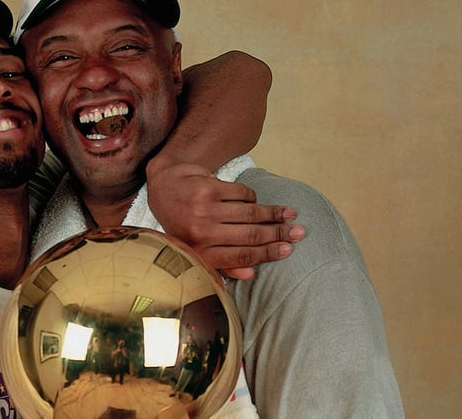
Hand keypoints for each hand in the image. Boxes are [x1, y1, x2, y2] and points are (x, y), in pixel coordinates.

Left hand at [146, 160, 304, 279]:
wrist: (162, 185)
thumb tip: (249, 275)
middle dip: (279, 234)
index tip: (288, 250)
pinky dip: (252, 197)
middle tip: (299, 233)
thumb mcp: (194, 246)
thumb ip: (220, 264)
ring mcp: (204, 209)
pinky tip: (256, 201)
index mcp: (199, 252)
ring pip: (250, 213)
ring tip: (289, 214)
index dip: (268, 254)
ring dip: (274, 214)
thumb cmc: (182, 220)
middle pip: (250, 235)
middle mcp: (201, 233)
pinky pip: (242, 194)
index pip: (242, 256)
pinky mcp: (208, 188)